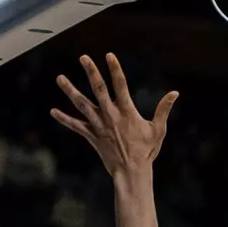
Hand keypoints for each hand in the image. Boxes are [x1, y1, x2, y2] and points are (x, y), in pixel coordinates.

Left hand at [51, 53, 177, 177]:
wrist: (131, 171)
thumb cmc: (146, 151)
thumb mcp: (159, 129)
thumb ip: (164, 109)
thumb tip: (175, 93)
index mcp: (127, 112)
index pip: (121, 85)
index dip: (115, 69)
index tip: (109, 55)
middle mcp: (111, 115)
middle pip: (98, 89)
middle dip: (91, 72)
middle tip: (84, 58)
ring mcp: (99, 125)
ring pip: (82, 104)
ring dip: (70, 90)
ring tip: (60, 78)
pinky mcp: (92, 136)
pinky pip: (76, 126)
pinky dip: (64, 119)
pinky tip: (53, 111)